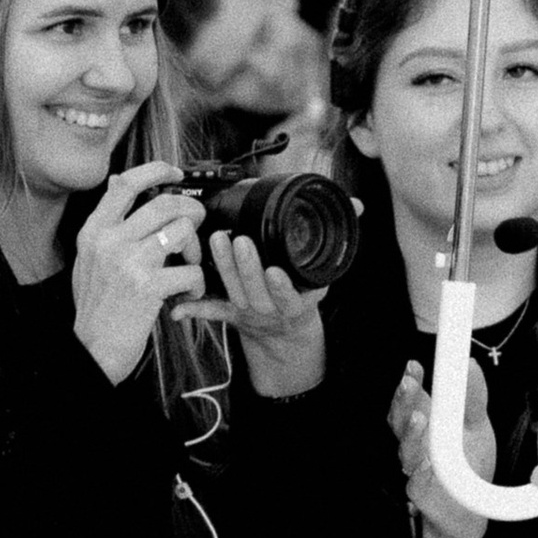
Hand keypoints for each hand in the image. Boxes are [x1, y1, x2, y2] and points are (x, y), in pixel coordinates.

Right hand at [69, 158, 205, 382]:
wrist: (92, 351)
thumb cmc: (96, 309)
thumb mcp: (89, 259)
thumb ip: (106, 224)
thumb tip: (119, 183)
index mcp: (94, 231)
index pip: (126, 183)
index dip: (156, 170)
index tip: (175, 172)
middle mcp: (109, 240)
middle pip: (164, 202)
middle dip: (190, 210)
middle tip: (196, 224)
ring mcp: (129, 262)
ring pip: (182, 230)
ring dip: (195, 247)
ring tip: (190, 265)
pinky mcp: (149, 286)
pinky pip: (191, 270)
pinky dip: (197, 282)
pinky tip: (189, 293)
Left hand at [190, 228, 324, 399]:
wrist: (285, 332)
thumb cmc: (302, 292)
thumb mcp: (325, 270)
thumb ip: (340, 236)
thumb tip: (359, 205)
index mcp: (295, 302)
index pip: (289, 294)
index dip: (281, 285)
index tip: (275, 269)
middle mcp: (270, 310)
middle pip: (256, 291)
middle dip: (246, 267)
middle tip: (238, 240)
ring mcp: (247, 312)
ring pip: (233, 294)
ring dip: (224, 270)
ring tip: (217, 242)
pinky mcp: (229, 312)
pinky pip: (211, 311)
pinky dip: (194, 309)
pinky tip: (178, 307)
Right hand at [390, 360, 491, 537]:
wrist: (469, 512)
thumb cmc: (467, 466)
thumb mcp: (476, 426)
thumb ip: (473, 397)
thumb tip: (469, 363)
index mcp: (426, 425)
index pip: (411, 400)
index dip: (410, 383)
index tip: (414, 366)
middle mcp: (416, 445)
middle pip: (400, 421)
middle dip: (403, 401)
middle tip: (409, 383)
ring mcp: (415, 470)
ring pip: (406, 450)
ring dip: (411, 434)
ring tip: (419, 418)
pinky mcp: (422, 494)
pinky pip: (417, 483)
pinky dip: (420, 474)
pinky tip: (425, 464)